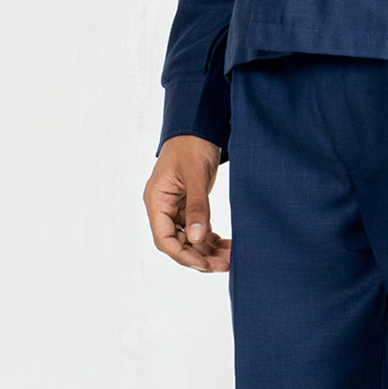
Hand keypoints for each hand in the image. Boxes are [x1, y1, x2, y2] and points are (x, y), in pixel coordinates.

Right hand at [143, 135, 230, 272]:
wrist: (200, 123)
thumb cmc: (192, 143)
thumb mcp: (195, 173)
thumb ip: (197, 206)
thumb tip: (197, 239)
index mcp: (156, 200)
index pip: (164, 238)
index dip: (184, 255)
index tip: (205, 264)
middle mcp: (164, 207)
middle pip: (179, 242)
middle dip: (200, 256)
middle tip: (224, 265)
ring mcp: (177, 207)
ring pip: (190, 238)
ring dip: (208, 250)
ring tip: (231, 258)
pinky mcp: (190, 204)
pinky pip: (199, 228)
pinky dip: (212, 238)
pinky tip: (227, 245)